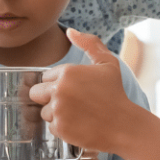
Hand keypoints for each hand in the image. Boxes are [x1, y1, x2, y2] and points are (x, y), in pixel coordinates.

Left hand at [29, 29, 131, 152]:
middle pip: (36, 93)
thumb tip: (69, 31)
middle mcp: (59, 89)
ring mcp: (58, 110)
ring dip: (56, 114)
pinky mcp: (59, 128)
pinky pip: (51, 126)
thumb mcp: (107, 63)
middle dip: (48, 97)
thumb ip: (89, 43)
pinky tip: (78, 125)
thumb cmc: (116, 93)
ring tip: (77, 114)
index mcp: (67, 72)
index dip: (58, 83)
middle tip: (69, 102)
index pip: (45, 76)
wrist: (123, 125)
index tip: (74, 90)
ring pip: (43, 112)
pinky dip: (62, 128)